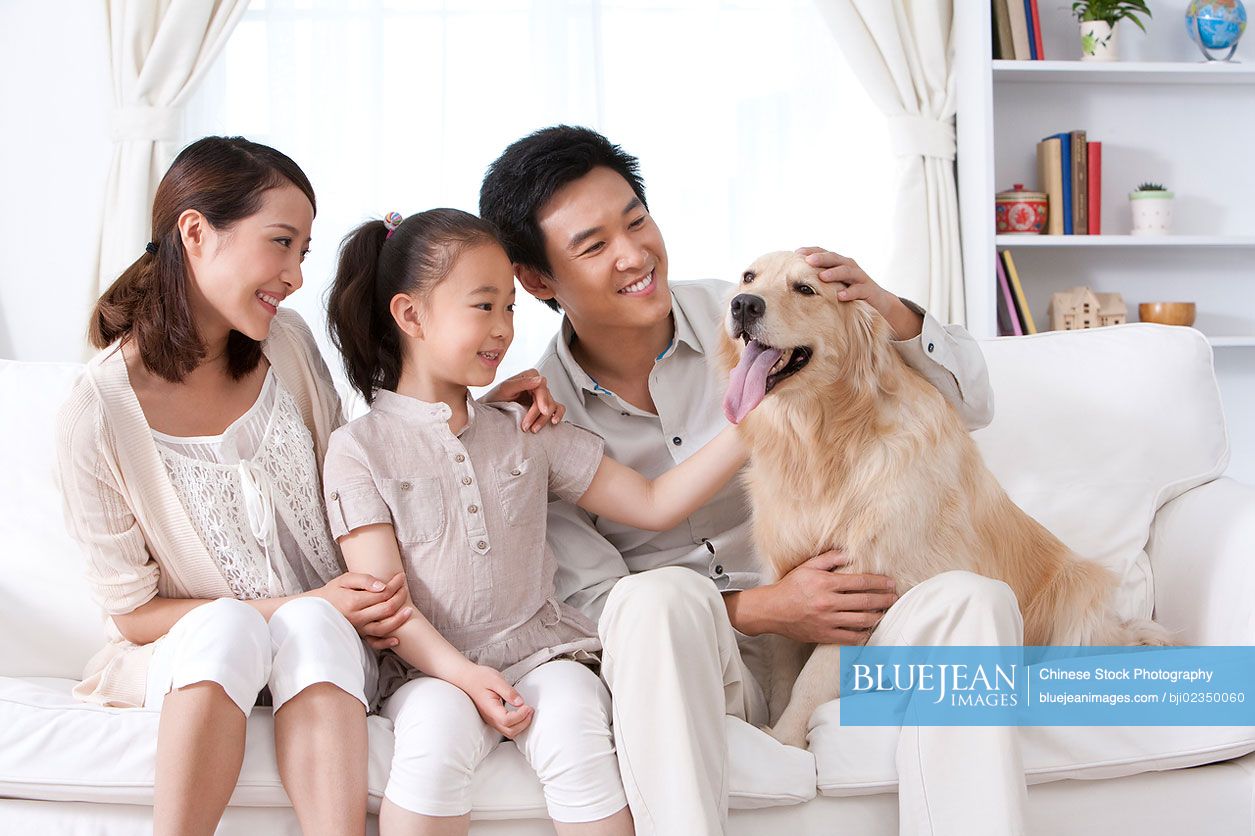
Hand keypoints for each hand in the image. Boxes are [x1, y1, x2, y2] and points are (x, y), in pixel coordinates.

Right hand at [311, 571, 413, 648]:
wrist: (317, 609)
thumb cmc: (333, 591)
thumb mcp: (345, 579)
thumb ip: (364, 580)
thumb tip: (382, 586)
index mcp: (354, 602)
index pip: (382, 594)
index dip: (395, 585)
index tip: (401, 577)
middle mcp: (357, 617)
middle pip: (386, 609)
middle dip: (400, 597)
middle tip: (405, 588)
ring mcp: (359, 629)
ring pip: (383, 628)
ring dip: (399, 620)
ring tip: (409, 610)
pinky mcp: (359, 636)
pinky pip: (374, 643)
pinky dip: (386, 643)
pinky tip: (397, 640)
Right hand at [456, 664, 533, 738]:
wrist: (467, 679)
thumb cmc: (480, 677)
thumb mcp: (496, 679)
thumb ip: (508, 692)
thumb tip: (520, 703)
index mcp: (490, 708)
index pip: (507, 720)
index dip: (520, 716)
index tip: (528, 706)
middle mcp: (490, 718)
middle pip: (510, 731)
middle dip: (524, 723)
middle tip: (531, 710)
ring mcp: (491, 720)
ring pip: (508, 732)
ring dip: (521, 725)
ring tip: (528, 712)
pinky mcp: (493, 718)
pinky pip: (506, 728)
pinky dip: (517, 725)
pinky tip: (522, 714)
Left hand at [482, 369, 566, 432]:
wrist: (491, 411)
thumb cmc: (495, 398)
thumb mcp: (505, 389)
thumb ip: (522, 383)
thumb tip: (540, 379)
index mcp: (530, 376)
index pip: (542, 387)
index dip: (543, 400)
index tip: (543, 411)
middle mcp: (538, 385)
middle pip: (547, 399)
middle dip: (538, 414)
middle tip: (528, 426)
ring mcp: (542, 396)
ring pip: (552, 406)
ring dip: (544, 419)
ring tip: (534, 429)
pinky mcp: (544, 406)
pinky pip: (558, 409)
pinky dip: (558, 415)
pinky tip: (553, 422)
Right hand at [763, 550, 897, 644]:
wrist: (771, 610)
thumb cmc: (790, 587)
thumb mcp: (807, 567)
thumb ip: (829, 559)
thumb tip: (849, 554)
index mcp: (826, 583)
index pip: (860, 581)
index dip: (879, 582)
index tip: (890, 583)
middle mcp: (829, 602)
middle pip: (866, 601)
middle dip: (884, 599)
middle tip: (894, 597)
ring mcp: (827, 621)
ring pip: (862, 620)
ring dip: (878, 616)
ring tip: (884, 612)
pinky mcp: (825, 635)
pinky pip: (850, 637)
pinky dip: (863, 634)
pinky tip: (869, 629)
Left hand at [796, 246, 890, 308]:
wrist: (878, 301)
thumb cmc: (850, 290)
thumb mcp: (835, 283)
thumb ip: (820, 278)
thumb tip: (795, 279)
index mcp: (840, 263)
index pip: (824, 253)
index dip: (811, 251)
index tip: (796, 252)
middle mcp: (850, 266)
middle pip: (835, 258)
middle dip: (821, 258)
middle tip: (808, 261)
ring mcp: (860, 277)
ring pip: (847, 271)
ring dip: (834, 273)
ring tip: (822, 277)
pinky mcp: (868, 290)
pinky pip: (859, 290)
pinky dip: (850, 292)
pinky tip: (840, 296)